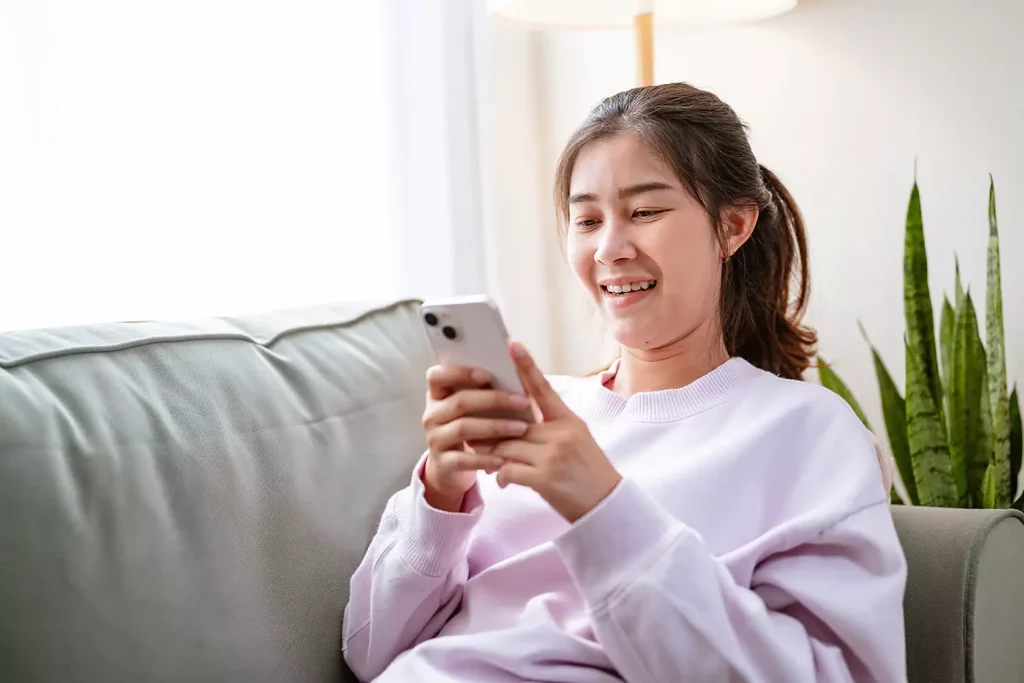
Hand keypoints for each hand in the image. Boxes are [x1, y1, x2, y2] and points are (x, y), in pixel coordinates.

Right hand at [421, 364, 532, 511]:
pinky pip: (464, 459)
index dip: (460, 373)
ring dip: (495, 427)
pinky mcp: (442, 462)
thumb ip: (484, 391)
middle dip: (493, 400)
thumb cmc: (469, 426)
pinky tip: (504, 458)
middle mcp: (432, 415)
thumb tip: (517, 372)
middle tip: (522, 401)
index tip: (487, 375)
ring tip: (521, 428)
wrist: (451, 466)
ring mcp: (435, 439)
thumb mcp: (471, 408)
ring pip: (463, 428)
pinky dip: (485, 459)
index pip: (437, 376)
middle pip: (460, 402)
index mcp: (437, 395)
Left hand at [491, 342, 622, 522]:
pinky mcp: (545, 479)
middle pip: (514, 423)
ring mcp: (554, 456)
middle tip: (473, 430)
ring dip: (492, 455)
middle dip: (492, 430)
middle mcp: (562, 434)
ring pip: (506, 446)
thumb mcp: (576, 440)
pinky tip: (501, 482)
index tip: (512, 346)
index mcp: (569, 421)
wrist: (607, 506)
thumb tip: (516, 419)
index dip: (527, 366)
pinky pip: (509, 470)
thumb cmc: (588, 472)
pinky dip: (500, 476)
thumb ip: (550, 427)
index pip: (544, 388)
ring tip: (486, 460)